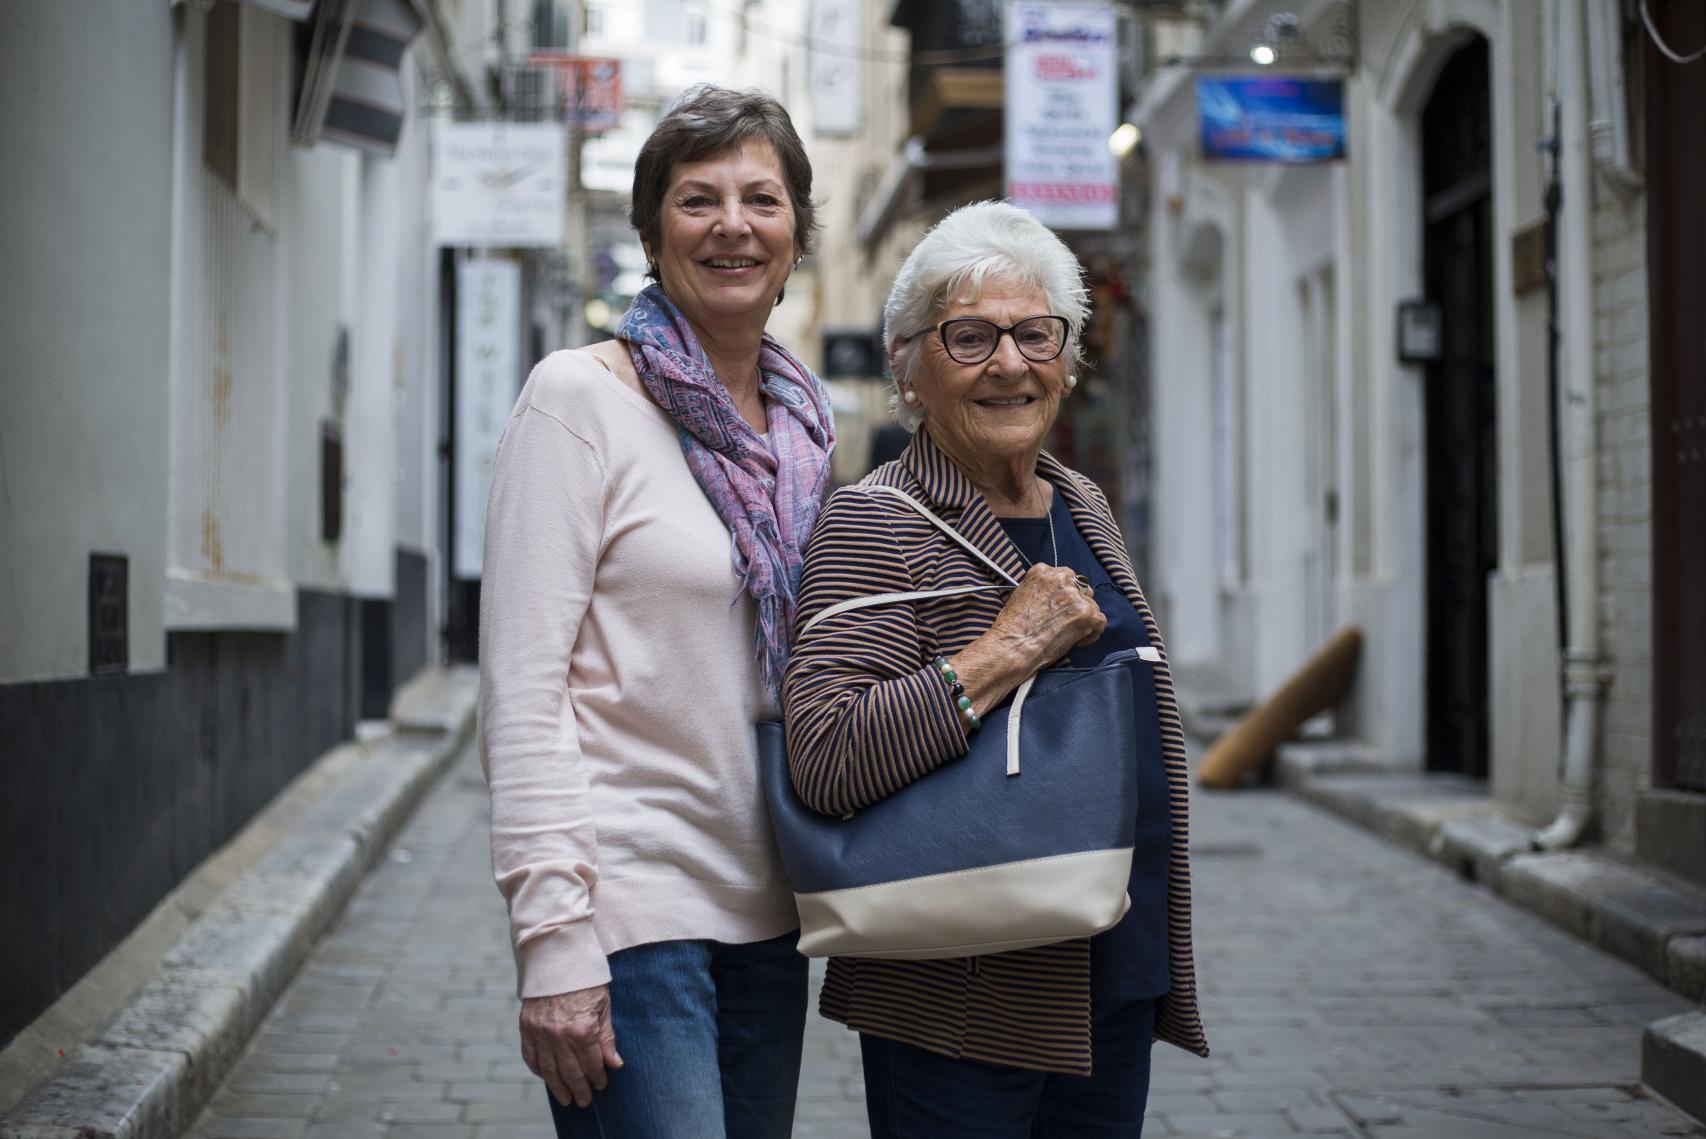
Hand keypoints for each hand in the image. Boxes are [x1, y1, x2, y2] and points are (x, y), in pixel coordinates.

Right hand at [518, 986, 622, 1107]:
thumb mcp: (604, 1005)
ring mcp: (540, 1033)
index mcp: (582, 1029)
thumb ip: (607, 1037)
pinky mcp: (526, 1027)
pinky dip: (538, 1070)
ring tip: (566, 1099)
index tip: (601, 1085)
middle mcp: (559, 1035)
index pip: (592, 1064)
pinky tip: (547, 1077)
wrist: (556, 958)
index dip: (598, 1077)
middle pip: (571, 1072)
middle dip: (580, 1089)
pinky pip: (531, 1057)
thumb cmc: (585, 979)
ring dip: (559, 1087)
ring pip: (549, 1070)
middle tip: (584, 1101)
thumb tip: (614, 1064)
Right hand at [988, 564, 1107, 666]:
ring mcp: (1075, 596)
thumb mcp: (1021, 595)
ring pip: (1092, 604)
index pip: (1065, 576)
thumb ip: (1041, 589)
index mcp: (1043, 572)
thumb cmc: (1012, 628)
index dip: (1065, 593)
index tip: (1060, 606)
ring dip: (1084, 618)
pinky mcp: (1086, 613)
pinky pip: (1100, 621)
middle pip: (1081, 587)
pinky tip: (1076, 641)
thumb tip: (1054, 598)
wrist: (1014, 646)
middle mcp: (1061, 578)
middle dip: (1077, 603)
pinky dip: (1092, 633)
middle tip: (1066, 620)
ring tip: (1068, 633)